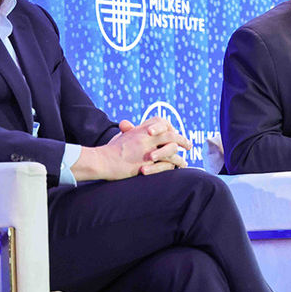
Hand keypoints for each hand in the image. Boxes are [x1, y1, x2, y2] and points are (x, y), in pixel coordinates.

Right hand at [75, 119, 190, 180]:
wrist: (101, 161)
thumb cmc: (109, 151)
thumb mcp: (121, 137)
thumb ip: (130, 132)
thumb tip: (129, 127)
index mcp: (140, 130)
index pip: (161, 122)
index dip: (170, 126)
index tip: (175, 131)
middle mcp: (145, 137)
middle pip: (170, 134)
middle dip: (182, 139)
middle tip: (188, 145)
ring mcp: (146, 150)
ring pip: (171, 149)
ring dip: (180, 156)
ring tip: (184, 162)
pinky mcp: (146, 163)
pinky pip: (166, 163)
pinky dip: (174, 165)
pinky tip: (177, 169)